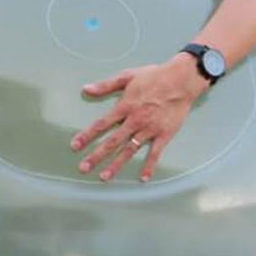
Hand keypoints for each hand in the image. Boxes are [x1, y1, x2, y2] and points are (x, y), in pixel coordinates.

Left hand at [70, 54, 208, 182]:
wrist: (181, 80)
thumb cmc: (153, 76)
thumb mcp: (127, 76)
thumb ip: (106, 85)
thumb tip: (85, 89)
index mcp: (125, 107)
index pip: (102, 124)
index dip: (87, 135)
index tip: (74, 146)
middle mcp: (134, 121)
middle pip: (112, 142)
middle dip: (97, 156)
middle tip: (83, 168)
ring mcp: (149, 130)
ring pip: (130, 150)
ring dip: (116, 164)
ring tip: (104, 177)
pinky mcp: (164, 135)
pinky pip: (155, 153)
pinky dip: (149, 166)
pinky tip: (143, 178)